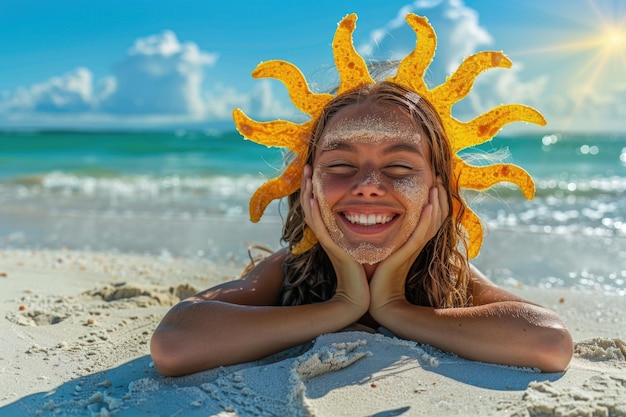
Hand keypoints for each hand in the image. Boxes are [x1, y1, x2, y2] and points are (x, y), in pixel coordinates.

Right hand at [300, 165, 369, 311]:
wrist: (366, 295)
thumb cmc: (367, 271)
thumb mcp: (364, 244)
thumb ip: (364, 229)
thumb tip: (374, 212)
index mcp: (333, 233)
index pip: (319, 205)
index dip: (315, 188)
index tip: (316, 170)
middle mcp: (327, 235)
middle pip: (310, 205)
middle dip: (308, 185)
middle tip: (307, 166)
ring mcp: (328, 242)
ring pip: (311, 213)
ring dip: (308, 194)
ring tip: (308, 177)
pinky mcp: (332, 249)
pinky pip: (319, 228)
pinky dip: (314, 214)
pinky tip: (312, 200)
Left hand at [369, 177, 447, 313]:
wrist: (375, 300)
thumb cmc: (376, 276)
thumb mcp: (383, 249)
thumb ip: (386, 236)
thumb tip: (374, 218)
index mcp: (413, 242)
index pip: (430, 217)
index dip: (435, 199)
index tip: (432, 180)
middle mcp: (417, 244)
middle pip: (437, 217)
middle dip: (439, 196)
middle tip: (437, 177)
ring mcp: (413, 250)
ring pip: (432, 223)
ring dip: (436, 204)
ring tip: (436, 186)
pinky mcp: (406, 255)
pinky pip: (420, 235)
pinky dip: (425, 221)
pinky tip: (428, 206)